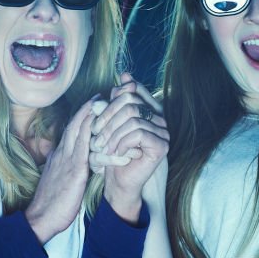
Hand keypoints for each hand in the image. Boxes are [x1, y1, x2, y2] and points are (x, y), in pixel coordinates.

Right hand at [25, 99, 94, 244]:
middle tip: (100, 93)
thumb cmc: (51, 204)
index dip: (81, 117)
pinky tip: (97, 121)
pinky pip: (84, 146)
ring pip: (79, 130)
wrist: (41, 218)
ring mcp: (67, 160)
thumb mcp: (59, 181)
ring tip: (102, 99)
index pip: (71, 131)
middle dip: (87, 108)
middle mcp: (62, 154)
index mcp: (59, 157)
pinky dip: (90, 130)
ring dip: (90, 113)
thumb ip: (65, 169)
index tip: (92, 104)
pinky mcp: (74, 170)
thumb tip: (73, 164)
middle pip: (75, 125)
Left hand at [89, 72, 168, 221]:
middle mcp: (159, 119)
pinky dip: (122, 142)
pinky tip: (115, 152)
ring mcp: (163, 132)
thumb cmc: (113, 153)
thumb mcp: (110, 123)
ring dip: (112, 133)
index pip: (131, 91)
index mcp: (147, 110)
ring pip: (133, 118)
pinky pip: (139, 133)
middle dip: (108, 118)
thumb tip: (124, 74)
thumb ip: (116, 101)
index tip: (95, 112)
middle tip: (95, 134)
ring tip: (103, 146)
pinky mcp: (162, 146)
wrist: (119, 182)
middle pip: (130, 103)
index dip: (111, 100)